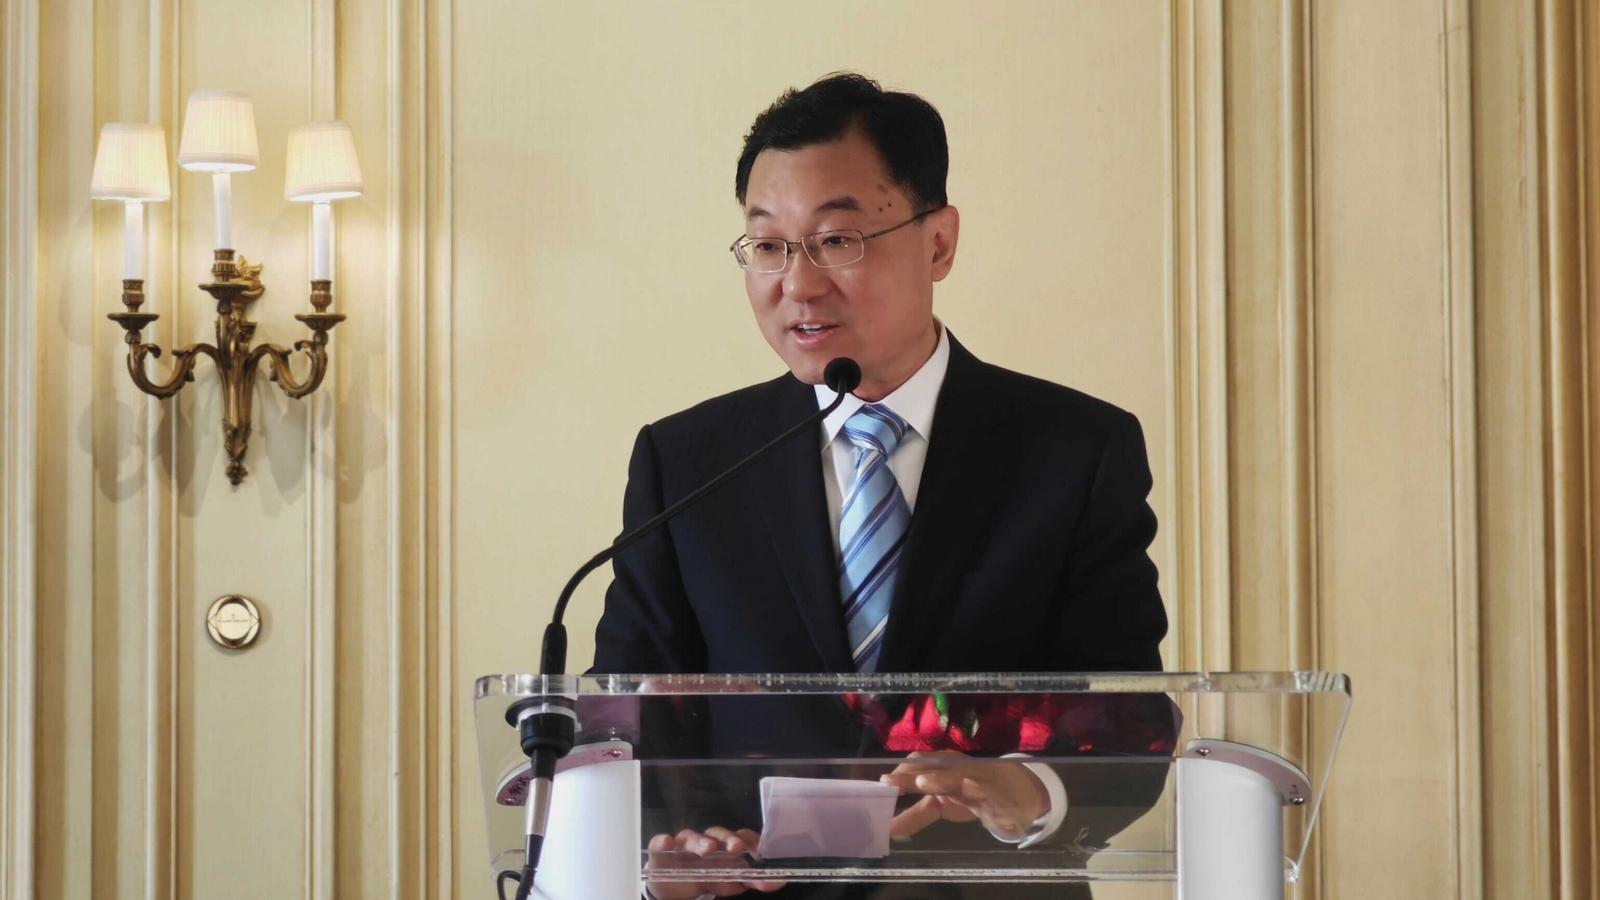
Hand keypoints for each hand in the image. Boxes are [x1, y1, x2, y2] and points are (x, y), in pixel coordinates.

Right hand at [644, 828, 784, 898]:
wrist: (672, 888)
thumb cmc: (703, 878)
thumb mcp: (729, 882)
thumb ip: (752, 881)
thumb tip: (779, 880)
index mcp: (724, 846)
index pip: (739, 837)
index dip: (750, 841)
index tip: (761, 851)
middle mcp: (705, 840)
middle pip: (718, 834)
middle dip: (728, 839)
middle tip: (736, 848)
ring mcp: (682, 844)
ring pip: (692, 837)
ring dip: (701, 841)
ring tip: (708, 848)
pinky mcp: (661, 850)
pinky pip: (660, 842)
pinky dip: (663, 840)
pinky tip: (668, 841)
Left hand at [879, 750, 1049, 841]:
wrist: (1015, 790)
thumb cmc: (970, 794)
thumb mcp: (940, 806)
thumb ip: (915, 816)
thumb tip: (889, 830)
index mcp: (941, 766)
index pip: (917, 763)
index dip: (900, 773)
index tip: (882, 785)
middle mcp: (957, 767)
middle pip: (933, 768)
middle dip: (913, 774)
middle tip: (892, 782)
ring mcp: (976, 779)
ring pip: (958, 776)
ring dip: (942, 779)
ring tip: (924, 782)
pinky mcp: (995, 795)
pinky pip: (988, 796)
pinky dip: (978, 796)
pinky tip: (974, 801)